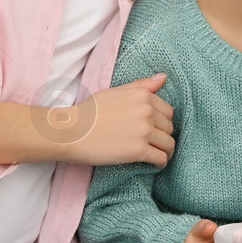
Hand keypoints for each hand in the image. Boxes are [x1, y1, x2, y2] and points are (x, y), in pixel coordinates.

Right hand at [53, 74, 174, 166]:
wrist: (72, 131)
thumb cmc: (89, 112)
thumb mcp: (115, 91)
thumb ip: (140, 86)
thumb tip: (163, 77)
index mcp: (142, 95)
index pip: (168, 111)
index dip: (163, 122)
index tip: (156, 130)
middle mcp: (147, 111)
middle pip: (169, 127)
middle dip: (164, 136)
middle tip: (155, 143)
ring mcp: (144, 131)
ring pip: (169, 144)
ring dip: (166, 151)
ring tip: (159, 155)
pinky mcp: (139, 150)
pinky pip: (161, 158)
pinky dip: (161, 163)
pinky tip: (156, 164)